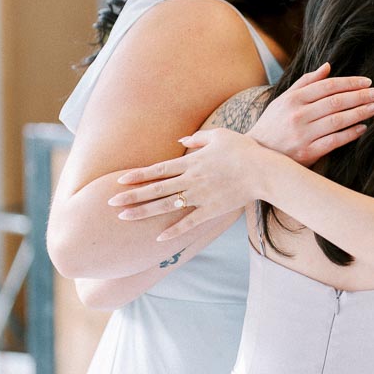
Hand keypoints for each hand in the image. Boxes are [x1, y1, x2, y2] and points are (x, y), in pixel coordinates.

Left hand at [109, 128, 264, 235]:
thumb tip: (181, 141)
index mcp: (191, 163)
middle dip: (131, 196)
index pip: (158, 170)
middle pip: (155, 190)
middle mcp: (190, 180)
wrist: (263, 170)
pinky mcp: (211, 210)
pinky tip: (158, 238)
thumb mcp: (219, 136)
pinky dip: (174, 230)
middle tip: (110, 203)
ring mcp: (200, 197)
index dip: (138, 175)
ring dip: (143, 213)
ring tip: (124, 217)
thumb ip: (197, 139)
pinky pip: (189, 222)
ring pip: (166, 206)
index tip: (120, 180)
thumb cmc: (243, 150)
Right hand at [247, 64, 373, 160]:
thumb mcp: (284, 100)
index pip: (327, 86)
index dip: (350, 83)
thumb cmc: (273, 124)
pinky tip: (363, 128)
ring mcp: (303, 134)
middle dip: (360, 96)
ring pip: (338, 120)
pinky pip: (334, 140)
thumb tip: (328, 66)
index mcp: (293, 99)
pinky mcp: (307, 153)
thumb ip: (306, 82)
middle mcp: (298, 115)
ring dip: (360, 112)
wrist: (256, 155)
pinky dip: (350, 133)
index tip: (367, 82)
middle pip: (336, 102)